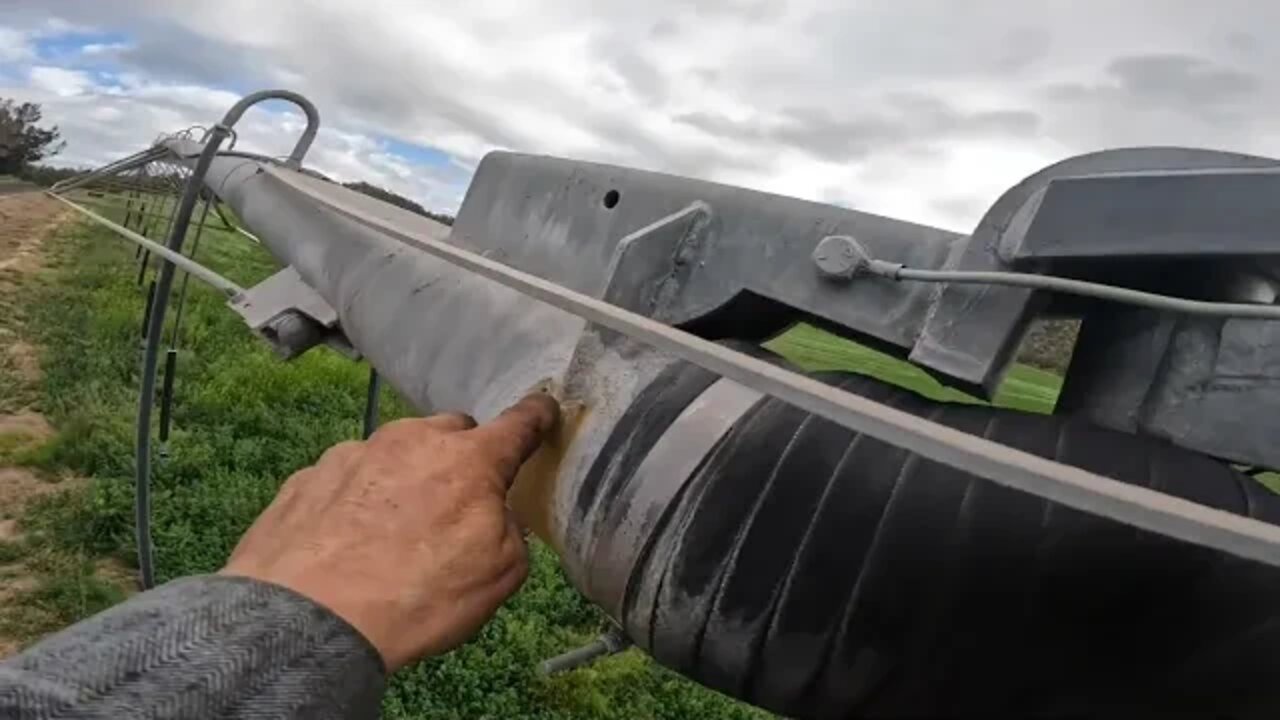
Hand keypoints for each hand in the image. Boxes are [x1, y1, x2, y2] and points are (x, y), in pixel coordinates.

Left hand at [221, 393, 559, 670]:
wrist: (311, 618)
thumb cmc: (419, 595)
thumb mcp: (499, 575)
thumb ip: (507, 530)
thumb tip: (492, 515)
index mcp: (470, 459)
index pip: (518, 424)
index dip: (536, 417)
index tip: (544, 411)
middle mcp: (412, 439)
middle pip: (451, 432)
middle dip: (460, 457)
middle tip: (454, 506)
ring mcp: (354, 452)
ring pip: (395, 452)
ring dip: (404, 478)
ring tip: (391, 534)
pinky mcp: (307, 476)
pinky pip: (347, 478)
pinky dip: (356, 500)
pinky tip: (347, 542)